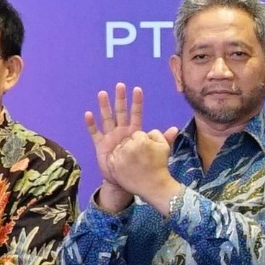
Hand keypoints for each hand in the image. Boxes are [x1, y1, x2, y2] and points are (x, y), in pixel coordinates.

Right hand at [84, 87, 183, 213]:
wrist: (125, 179)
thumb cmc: (138, 164)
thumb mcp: (153, 151)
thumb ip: (163, 140)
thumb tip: (175, 129)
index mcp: (133, 131)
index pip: (136, 114)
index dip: (136, 102)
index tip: (137, 89)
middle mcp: (121, 131)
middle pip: (120, 112)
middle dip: (120, 99)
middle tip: (120, 85)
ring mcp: (110, 137)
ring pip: (106, 118)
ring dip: (104, 106)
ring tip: (102, 94)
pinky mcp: (100, 145)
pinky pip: (95, 133)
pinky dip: (91, 124)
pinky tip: (88, 114)